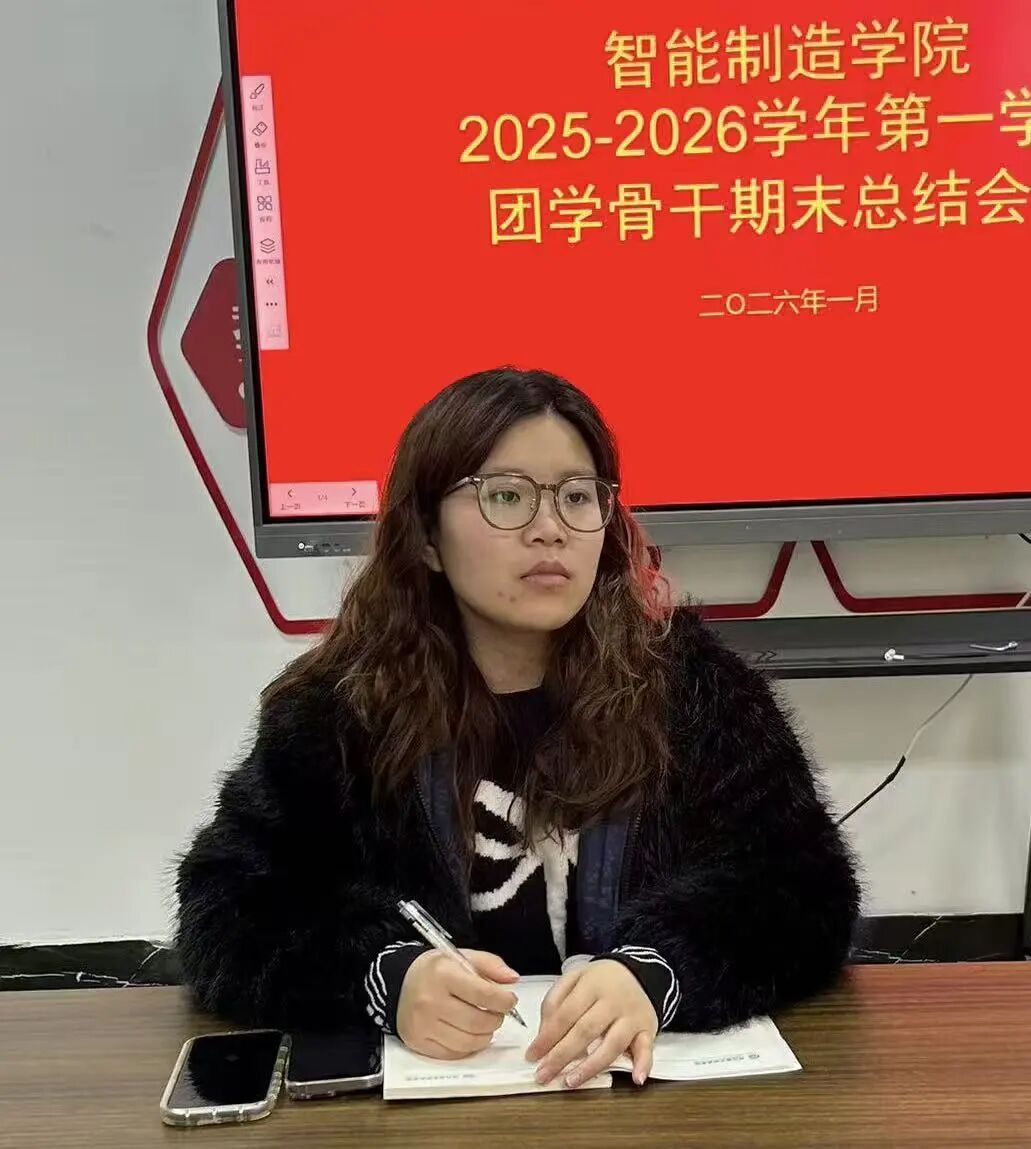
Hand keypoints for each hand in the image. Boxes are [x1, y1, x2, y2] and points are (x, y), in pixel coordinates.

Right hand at [396, 949, 518, 1059]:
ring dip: (485, 1035)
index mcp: (443, 974)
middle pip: (477, 1022)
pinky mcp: (419, 1042)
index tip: (510, 1000)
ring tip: (485, 1023)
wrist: (400, 982)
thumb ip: (491, 965)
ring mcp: (423, 1025)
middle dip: (496, 1019)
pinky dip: (468, 1047)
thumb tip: (513, 979)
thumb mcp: (462, 957)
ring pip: (468, 1042)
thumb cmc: (436, 970)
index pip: (482, 994)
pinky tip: (469, 1033)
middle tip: (497, 1013)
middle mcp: (430, 1001)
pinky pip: (453, 1053)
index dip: (503, 1000)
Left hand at [526, 960, 656, 1087]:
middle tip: (543, 1074)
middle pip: (585, 1031)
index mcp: (591, 985)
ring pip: (612, 1044)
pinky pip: (647, 1047)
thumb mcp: (575, 979)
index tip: (532, 1055)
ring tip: (570, 1082)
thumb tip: (543, 1034)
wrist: (638, 972)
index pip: (566, 1013)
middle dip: (562, 1056)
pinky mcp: (648, 1028)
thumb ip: (556, 1001)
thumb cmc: (600, 981)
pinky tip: (636, 1079)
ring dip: (591, 1066)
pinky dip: (644, 1064)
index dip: (548, 1036)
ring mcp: (631, 1016)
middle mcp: (612, 1001)